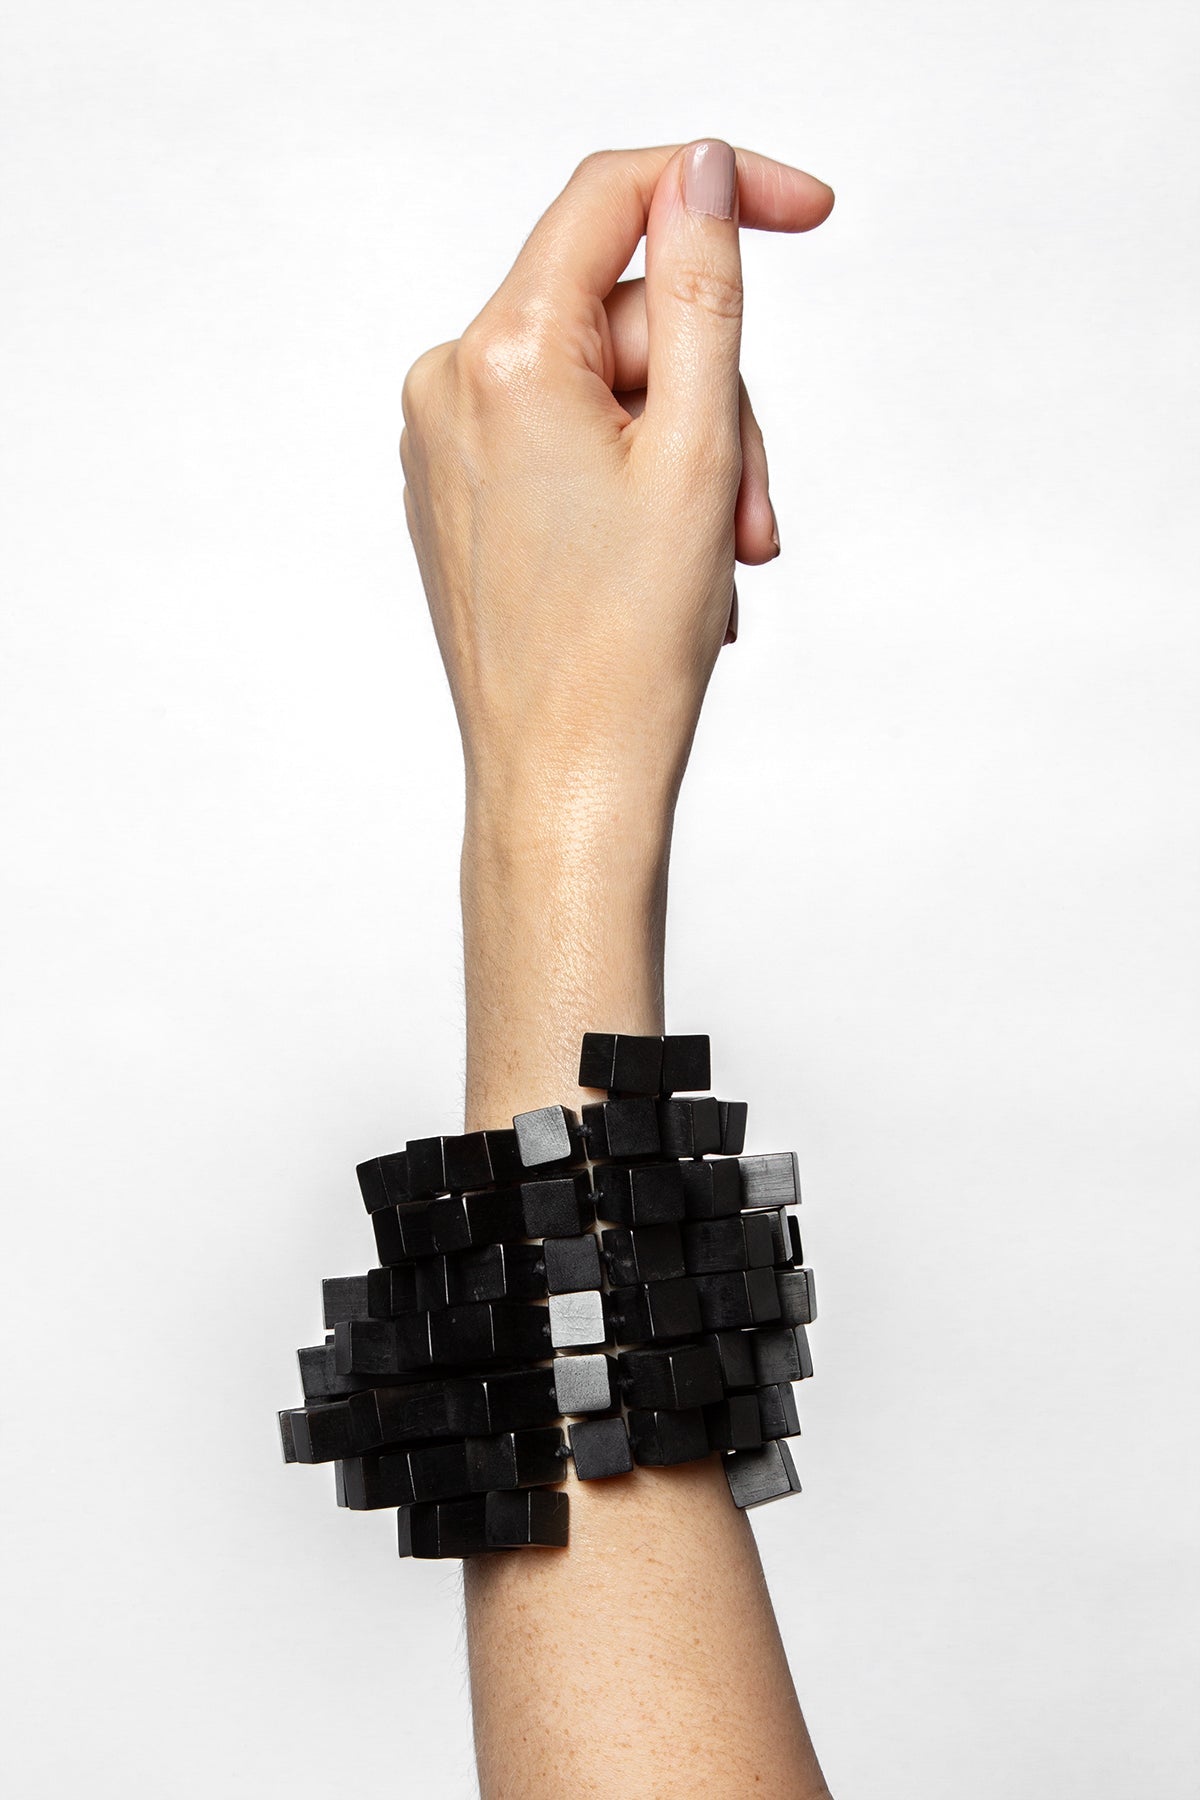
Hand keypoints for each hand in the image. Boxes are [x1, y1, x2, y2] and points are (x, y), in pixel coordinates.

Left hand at [400, 140, 833, 812]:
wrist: (562, 786)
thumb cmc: (626, 648)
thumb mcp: (698, 449)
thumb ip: (705, 292)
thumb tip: (700, 173)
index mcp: (502, 357)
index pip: (614, 199)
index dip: (719, 187)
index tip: (808, 214)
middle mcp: (448, 385)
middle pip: (624, 319)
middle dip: (714, 400)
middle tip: (753, 514)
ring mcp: (443, 444)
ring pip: (605, 388)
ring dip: (685, 457)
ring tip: (718, 559)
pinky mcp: (457, 493)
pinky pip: (565, 441)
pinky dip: (632, 482)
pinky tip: (665, 564)